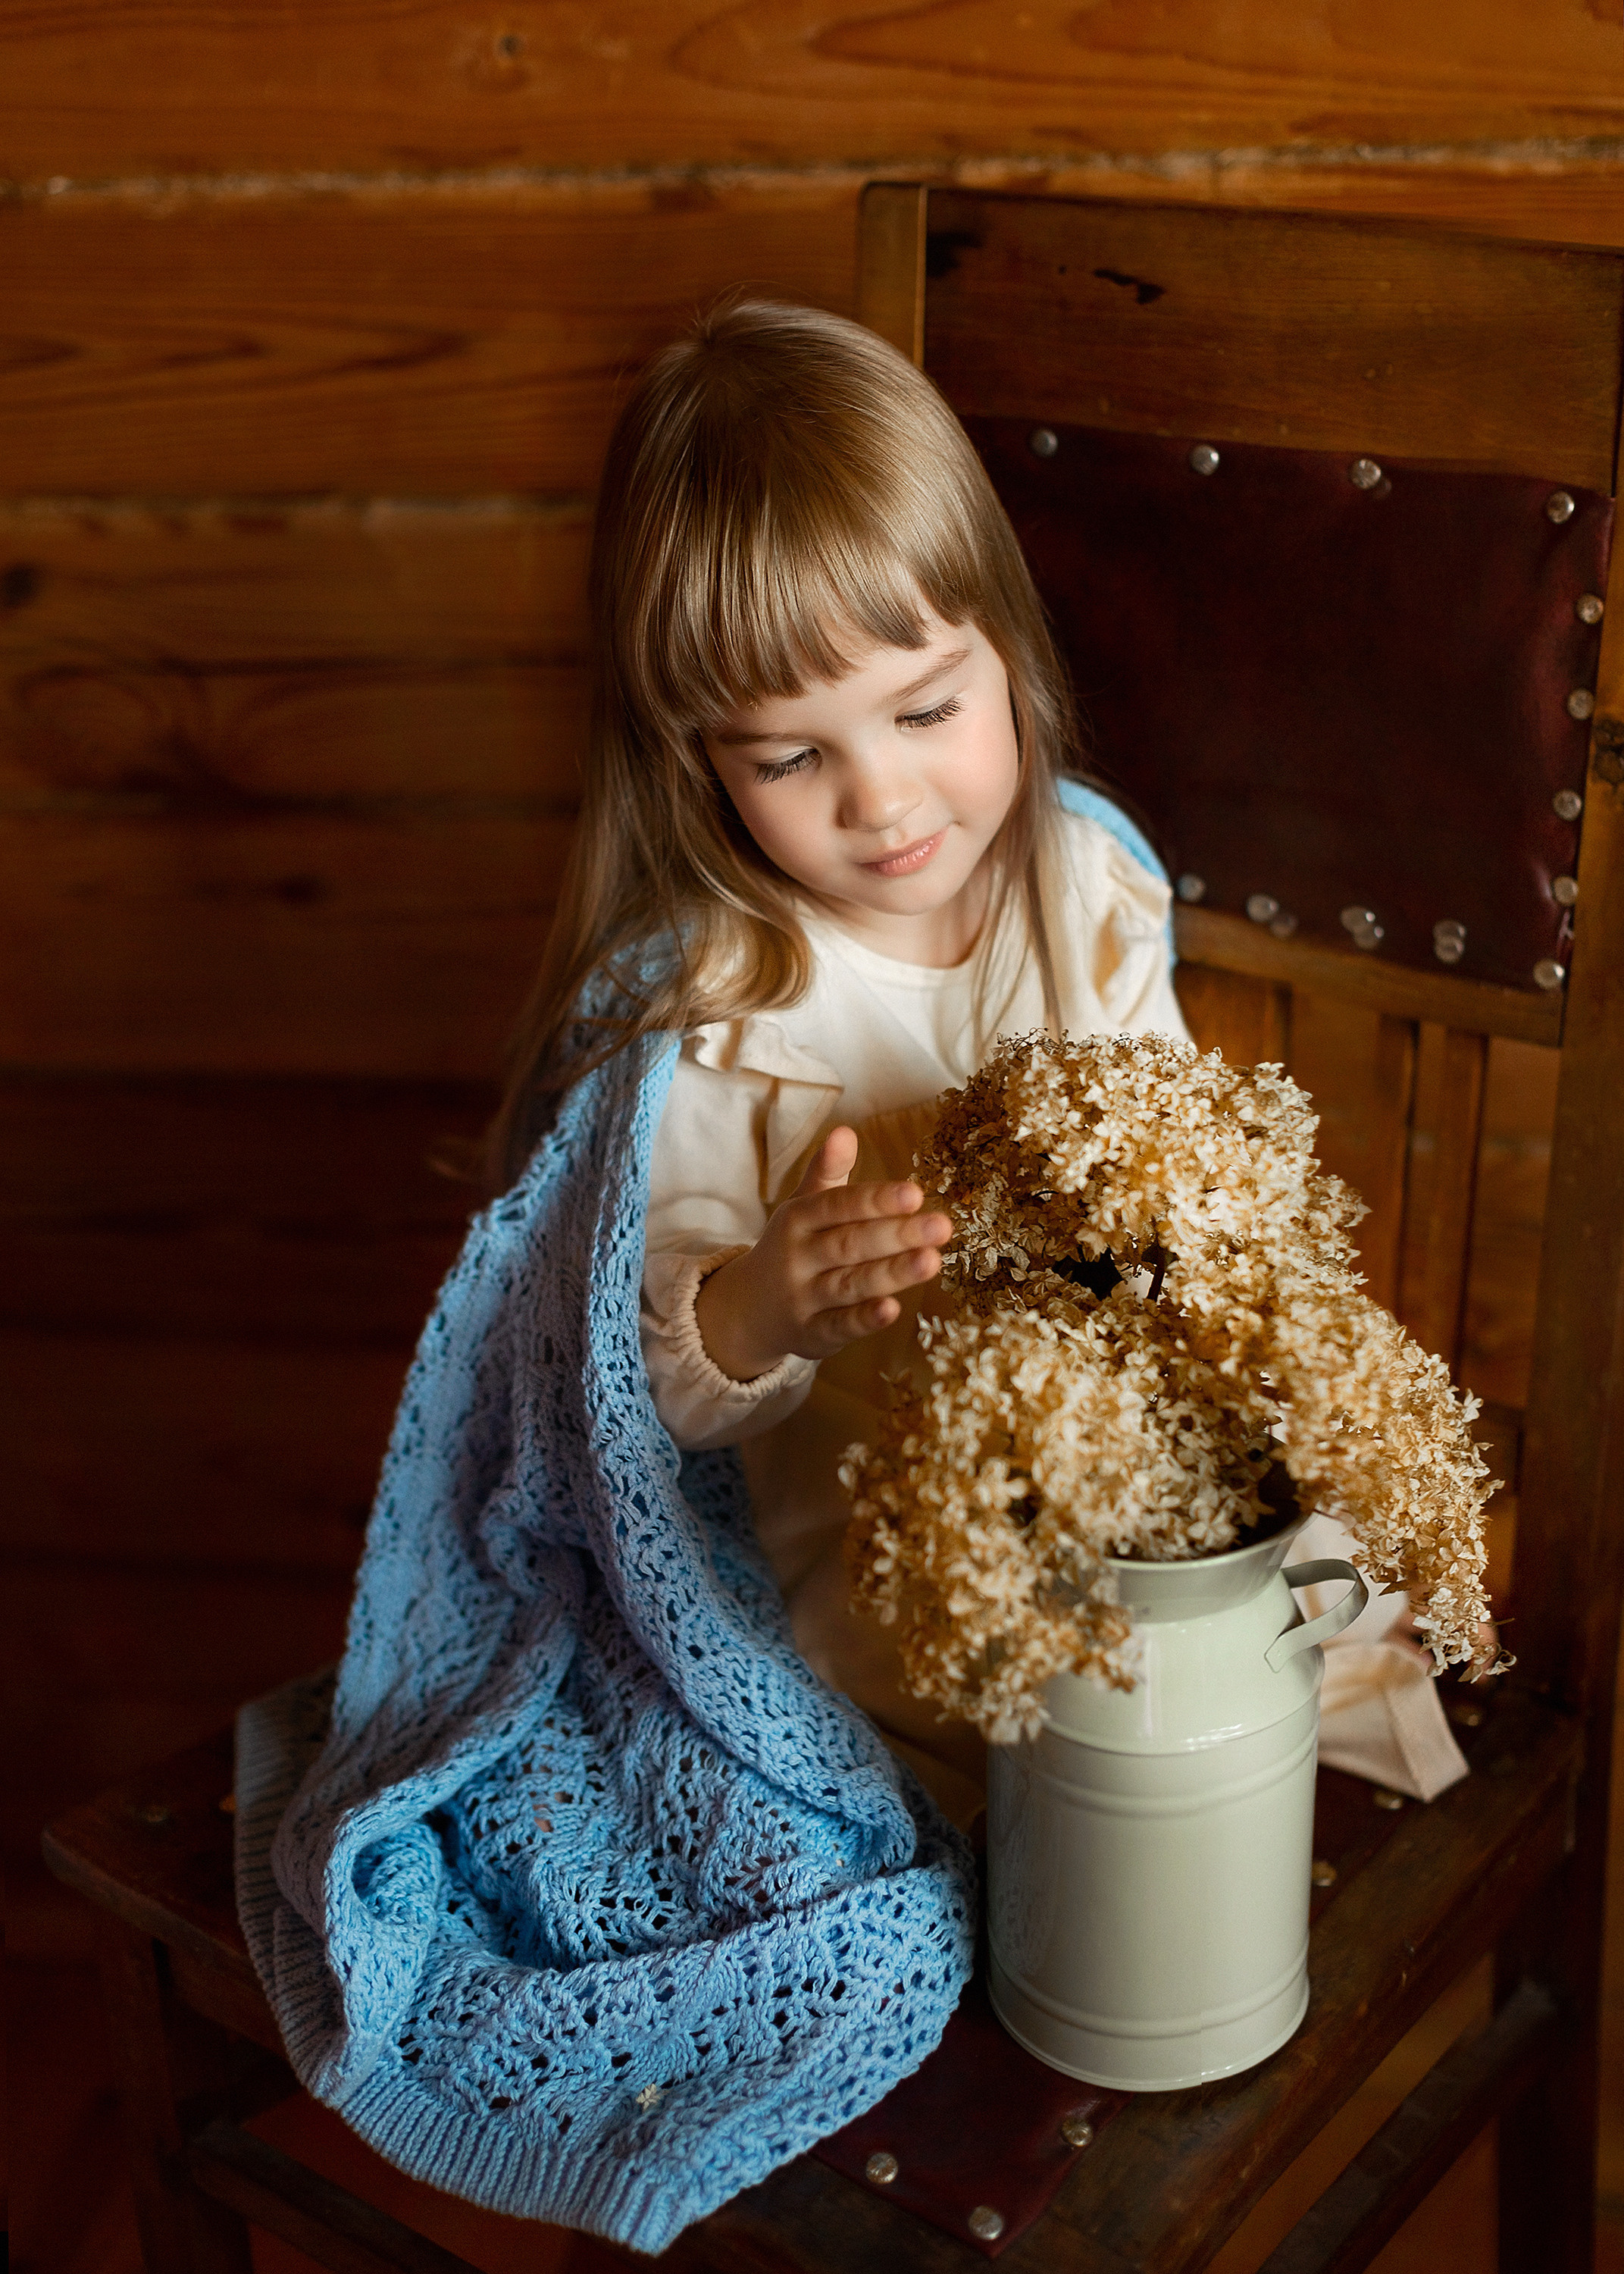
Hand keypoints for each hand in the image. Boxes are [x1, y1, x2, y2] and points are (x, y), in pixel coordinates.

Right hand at [694, 1126, 950, 1382]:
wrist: (747, 1310)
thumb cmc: (793, 1248)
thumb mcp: (803, 1207)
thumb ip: (827, 1173)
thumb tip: (845, 1131)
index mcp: (797, 1219)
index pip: (838, 1206)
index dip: (875, 1200)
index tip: (915, 1193)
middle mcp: (797, 1257)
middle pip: (849, 1244)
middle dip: (896, 1235)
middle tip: (941, 1226)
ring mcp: (804, 1298)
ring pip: (849, 1284)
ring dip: (890, 1274)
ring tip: (931, 1261)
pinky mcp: (813, 1335)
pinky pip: (840, 1326)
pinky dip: (864, 1319)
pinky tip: (893, 1310)